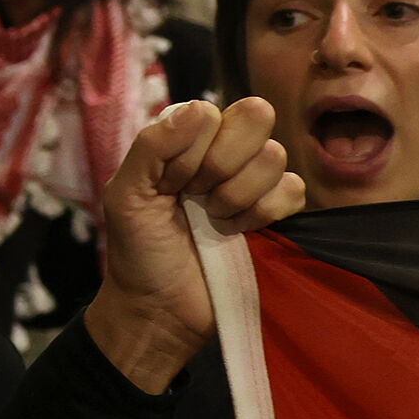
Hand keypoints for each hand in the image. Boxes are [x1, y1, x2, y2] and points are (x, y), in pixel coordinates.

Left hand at [85, 97, 302, 390]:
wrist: (160, 308)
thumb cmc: (137, 250)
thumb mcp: (125, 196)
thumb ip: (151, 146)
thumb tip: (200, 109)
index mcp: (184, 139)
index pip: (210, 111)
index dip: (191, 150)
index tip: (170, 184)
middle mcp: (221, 151)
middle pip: (255, 117)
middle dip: (221, 164)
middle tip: (195, 197)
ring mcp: (252, 180)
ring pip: (274, 156)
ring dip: (237, 196)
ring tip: (212, 221)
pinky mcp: (276, 211)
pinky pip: (293, 189)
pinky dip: (262, 214)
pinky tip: (235, 232)